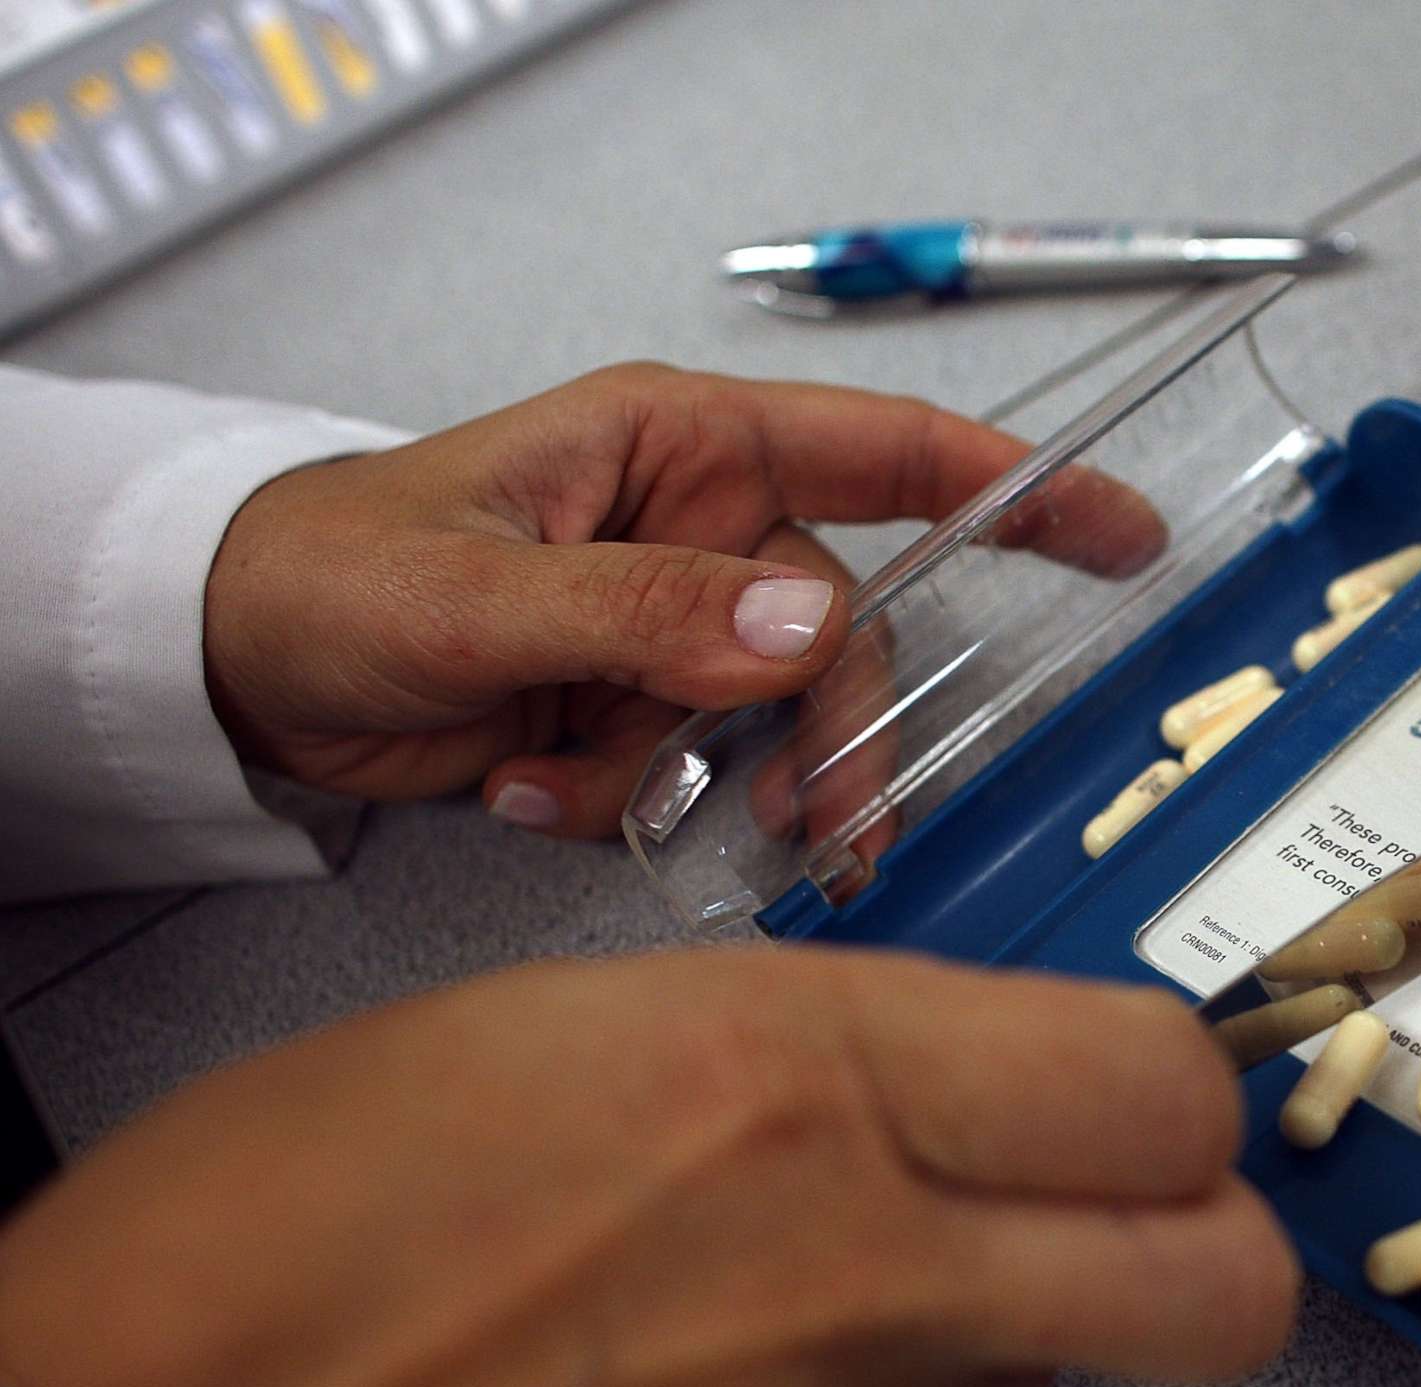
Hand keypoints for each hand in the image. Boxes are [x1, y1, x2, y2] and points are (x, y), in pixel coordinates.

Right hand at [0, 947, 1289, 1386]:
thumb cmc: (289, 1208)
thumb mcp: (584, 1012)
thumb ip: (822, 1036)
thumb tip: (969, 1075)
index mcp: (798, 1076)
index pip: (1158, 1085)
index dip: (1175, 1079)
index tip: (1128, 1070)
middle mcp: (851, 1267)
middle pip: (1220, 1286)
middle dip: (1206, 1233)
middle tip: (1119, 1187)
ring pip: (1058, 1375)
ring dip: (1011, 1310)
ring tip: (837, 1256)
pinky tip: (722, 1357)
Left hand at [204, 363, 1162, 838]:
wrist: (228, 668)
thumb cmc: (326, 570)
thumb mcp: (477, 588)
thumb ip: (641, 610)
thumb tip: (806, 632)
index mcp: (683, 450)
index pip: (890, 453)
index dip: (1018, 487)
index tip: (1120, 535)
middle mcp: (700, 533)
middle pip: (845, 643)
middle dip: (830, 740)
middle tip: (823, 830)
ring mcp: (673, 629)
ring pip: (778, 728)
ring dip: (712, 787)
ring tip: (616, 807)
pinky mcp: (638, 714)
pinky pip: (700, 779)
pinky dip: (628, 809)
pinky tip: (529, 792)